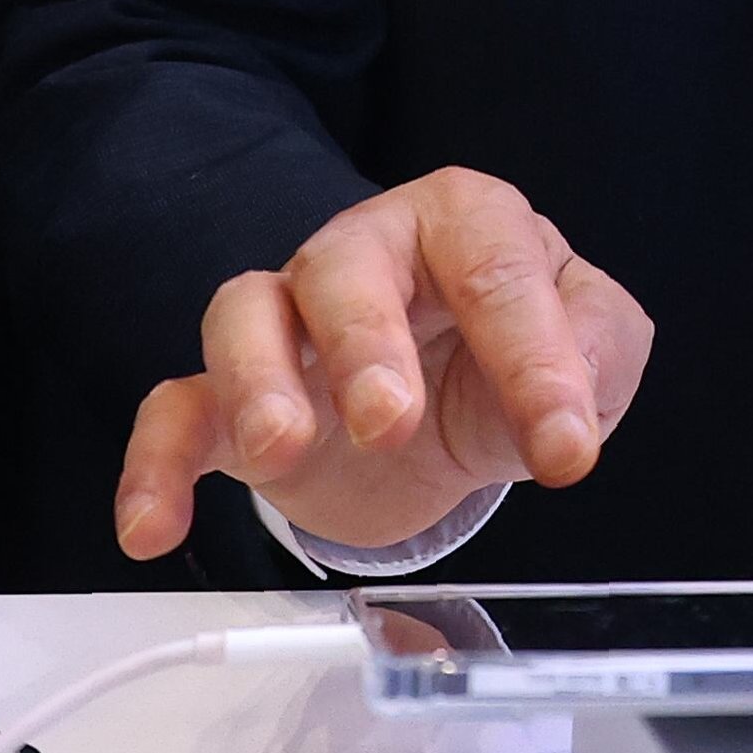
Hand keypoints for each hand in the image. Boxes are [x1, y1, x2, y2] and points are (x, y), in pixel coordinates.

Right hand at [114, 167, 652, 560]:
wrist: (444, 411)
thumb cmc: (505, 354)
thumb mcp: (590, 348)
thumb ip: (599, 346)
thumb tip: (569, 397)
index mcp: (462, 224)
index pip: (494, 266)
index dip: (532, 354)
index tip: (562, 446)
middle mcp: (365, 254)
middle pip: (343, 267)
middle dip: (363, 340)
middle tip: (390, 419)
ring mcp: (288, 324)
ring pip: (243, 313)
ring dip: (254, 380)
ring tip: (281, 449)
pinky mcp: (232, 403)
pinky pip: (174, 411)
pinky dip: (154, 465)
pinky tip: (153, 527)